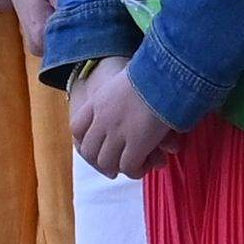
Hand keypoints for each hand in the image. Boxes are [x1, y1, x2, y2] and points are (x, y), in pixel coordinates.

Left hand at [65, 61, 175, 177]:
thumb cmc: (154, 72)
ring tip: (133, 166)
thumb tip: (132, 88)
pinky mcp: (136, 144)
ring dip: (118, 168)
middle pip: (89, 150)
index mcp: (98, 101)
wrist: (166, 74)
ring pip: (106, 162)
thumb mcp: (127, 77)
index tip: (99, 144)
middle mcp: (103, 119)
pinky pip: (128, 167)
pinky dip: (135, 171)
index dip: (85, 140)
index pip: (77, 128)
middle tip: (116, 164)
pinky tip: (144, 166)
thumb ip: (123, 89)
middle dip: (101, 161)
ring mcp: (117, 133)